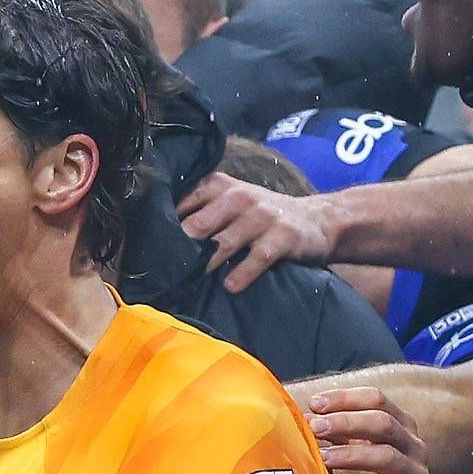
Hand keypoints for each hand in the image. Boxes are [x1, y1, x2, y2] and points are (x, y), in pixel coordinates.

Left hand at [178, 172, 341, 294]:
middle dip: (183, 248)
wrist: (318, 220)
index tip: (153, 249)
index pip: (186, 202)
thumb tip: (163, 240)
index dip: (168, 226)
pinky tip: (231, 287)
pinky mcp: (283, 236)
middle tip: (167, 272)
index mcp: (222, 186)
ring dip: (206, 265)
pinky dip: (242, 274)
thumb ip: (204, 213)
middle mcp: (241, 197)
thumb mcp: (235, 203)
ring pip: (225, 242)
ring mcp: (262, 216)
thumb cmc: (264, 217)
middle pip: (201, 224)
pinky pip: (258, 257)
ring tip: (191, 282)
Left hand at [304, 384, 436, 473]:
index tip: (314, 404)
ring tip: (323, 459)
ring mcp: (417, 473)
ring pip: (388, 457)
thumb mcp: (362, 448)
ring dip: (351, 455)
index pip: (376, 399)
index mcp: (401, 424)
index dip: (345, 398)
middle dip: (346, 422)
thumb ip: (338, 433)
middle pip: (383, 423)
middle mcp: (413, 444)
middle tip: (315, 427)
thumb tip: (306, 420)